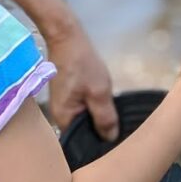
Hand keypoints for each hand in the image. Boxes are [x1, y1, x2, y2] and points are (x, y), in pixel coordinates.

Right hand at [46, 26, 118, 140]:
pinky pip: (83, 111)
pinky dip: (94, 109)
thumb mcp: (99, 91)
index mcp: (64, 119)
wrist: (66, 38)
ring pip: (85, 122)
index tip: (116, 141)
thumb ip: (105, 117)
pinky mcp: (67, 99)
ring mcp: (63, 108)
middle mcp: (60, 117)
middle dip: (100, 131)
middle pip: (83, 133)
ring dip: (99, 119)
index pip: (83, 142)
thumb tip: (110, 138)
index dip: (99, 143)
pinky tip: (105, 104)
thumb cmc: (81, 63)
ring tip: (115, 116)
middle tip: (120, 127)